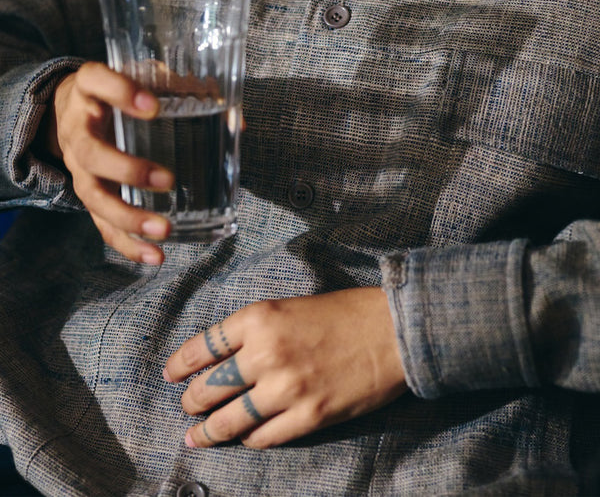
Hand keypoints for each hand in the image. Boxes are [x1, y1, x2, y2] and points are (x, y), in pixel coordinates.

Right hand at [46, 61, 173, 263]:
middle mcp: (76, 129)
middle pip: (90, 153)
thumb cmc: (121, 89)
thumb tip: (236, 120)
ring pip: (93, 196)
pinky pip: (101, 223)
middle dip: (127, 170)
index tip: (152, 105)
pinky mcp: (88, 194)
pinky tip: (155, 256)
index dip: (119, 92)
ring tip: (163, 229)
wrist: (73, 108)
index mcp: (88, 88)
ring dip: (128, 217)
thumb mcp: (144, 76)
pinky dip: (127, 244)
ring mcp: (78, 166)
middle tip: (167, 180)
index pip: (93, 81)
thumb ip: (184, 89)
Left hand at [163, 287, 406, 448]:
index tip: (170, 374)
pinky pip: (264, 437)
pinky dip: (249, 440)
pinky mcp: (308, 416)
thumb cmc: (343, 312)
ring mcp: (285, 389)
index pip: (203, 345)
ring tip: (196, 437)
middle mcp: (265, 353)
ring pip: (230, 419)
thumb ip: (255, 330)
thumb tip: (222, 356)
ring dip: (209, 431)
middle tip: (187, 407)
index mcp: (258, 318)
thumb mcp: (289, 307)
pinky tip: (245, 439)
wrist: (391, 330)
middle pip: (210, 386)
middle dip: (192, 401)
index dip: (180, 364)